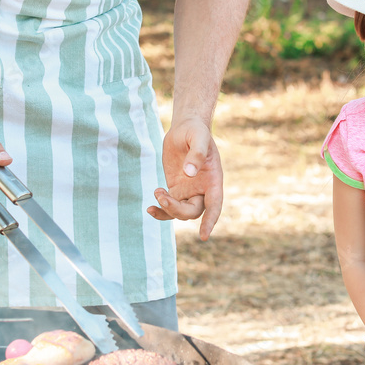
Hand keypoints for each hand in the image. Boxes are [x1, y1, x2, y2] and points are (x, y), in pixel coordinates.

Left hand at [146, 116, 222, 240]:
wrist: (185, 129)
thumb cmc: (196, 132)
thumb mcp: (198, 138)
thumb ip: (196, 154)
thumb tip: (189, 173)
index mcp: (213, 180)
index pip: (215, 205)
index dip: (210, 221)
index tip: (203, 236)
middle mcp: (203, 190)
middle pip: (193, 211)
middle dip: (177, 210)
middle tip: (162, 196)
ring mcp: (189, 191)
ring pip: (180, 212)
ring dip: (167, 208)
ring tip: (158, 192)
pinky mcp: (176, 189)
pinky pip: (169, 207)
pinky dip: (160, 211)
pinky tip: (150, 208)